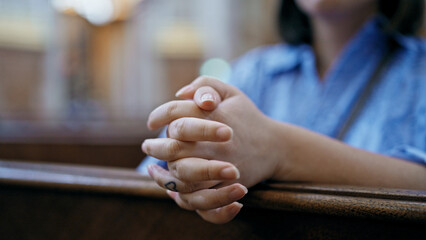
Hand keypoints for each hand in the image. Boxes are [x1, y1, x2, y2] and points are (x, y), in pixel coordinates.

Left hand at [145, 76, 280, 187]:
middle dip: (156, 147)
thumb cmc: (247, 117)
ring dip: (163, 171)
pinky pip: (197, 192)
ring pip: (182, 171)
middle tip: (146, 146)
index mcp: (216, 114)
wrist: (275, 147)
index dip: (159, 115)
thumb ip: (206, 84)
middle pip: (174, 145)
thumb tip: (180, 93)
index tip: (151, 122)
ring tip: (151, 168)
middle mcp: (217, 140)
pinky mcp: (226, 183)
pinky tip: (168, 184)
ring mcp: (222, 163)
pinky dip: (179, 191)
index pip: (176, 112)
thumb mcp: (231, 92)